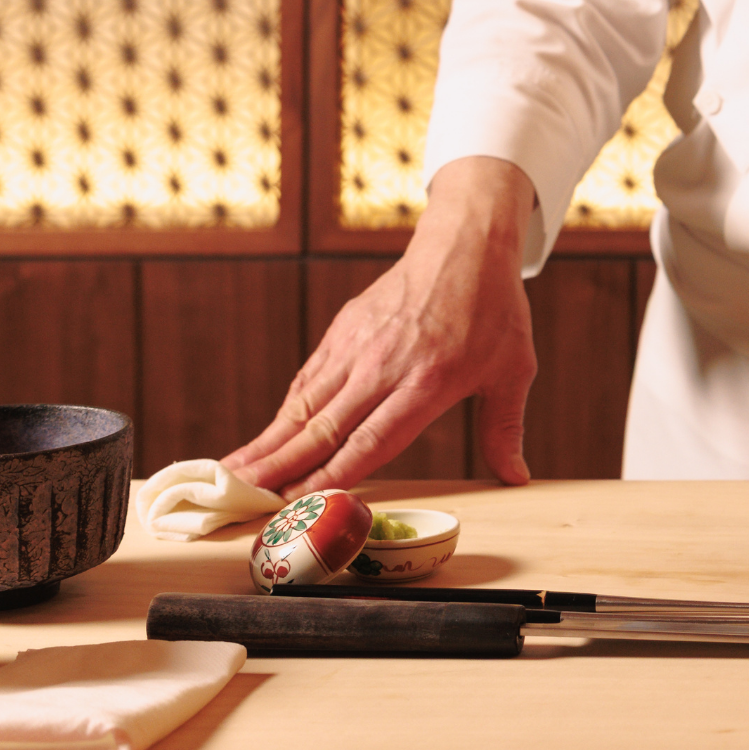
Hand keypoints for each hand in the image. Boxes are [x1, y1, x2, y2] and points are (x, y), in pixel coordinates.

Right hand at [222, 157, 538, 497]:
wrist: (466, 246)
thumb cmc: (494, 312)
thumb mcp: (513, 372)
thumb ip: (504, 428)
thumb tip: (516, 478)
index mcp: (427, 382)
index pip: (372, 440)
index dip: (332, 474)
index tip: (299, 503)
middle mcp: (383, 366)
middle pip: (324, 427)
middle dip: (280, 466)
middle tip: (241, 497)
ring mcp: (358, 347)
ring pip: (305, 403)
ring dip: (268, 441)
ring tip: (233, 473)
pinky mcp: (343, 331)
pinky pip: (309, 379)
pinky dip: (285, 411)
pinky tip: (265, 437)